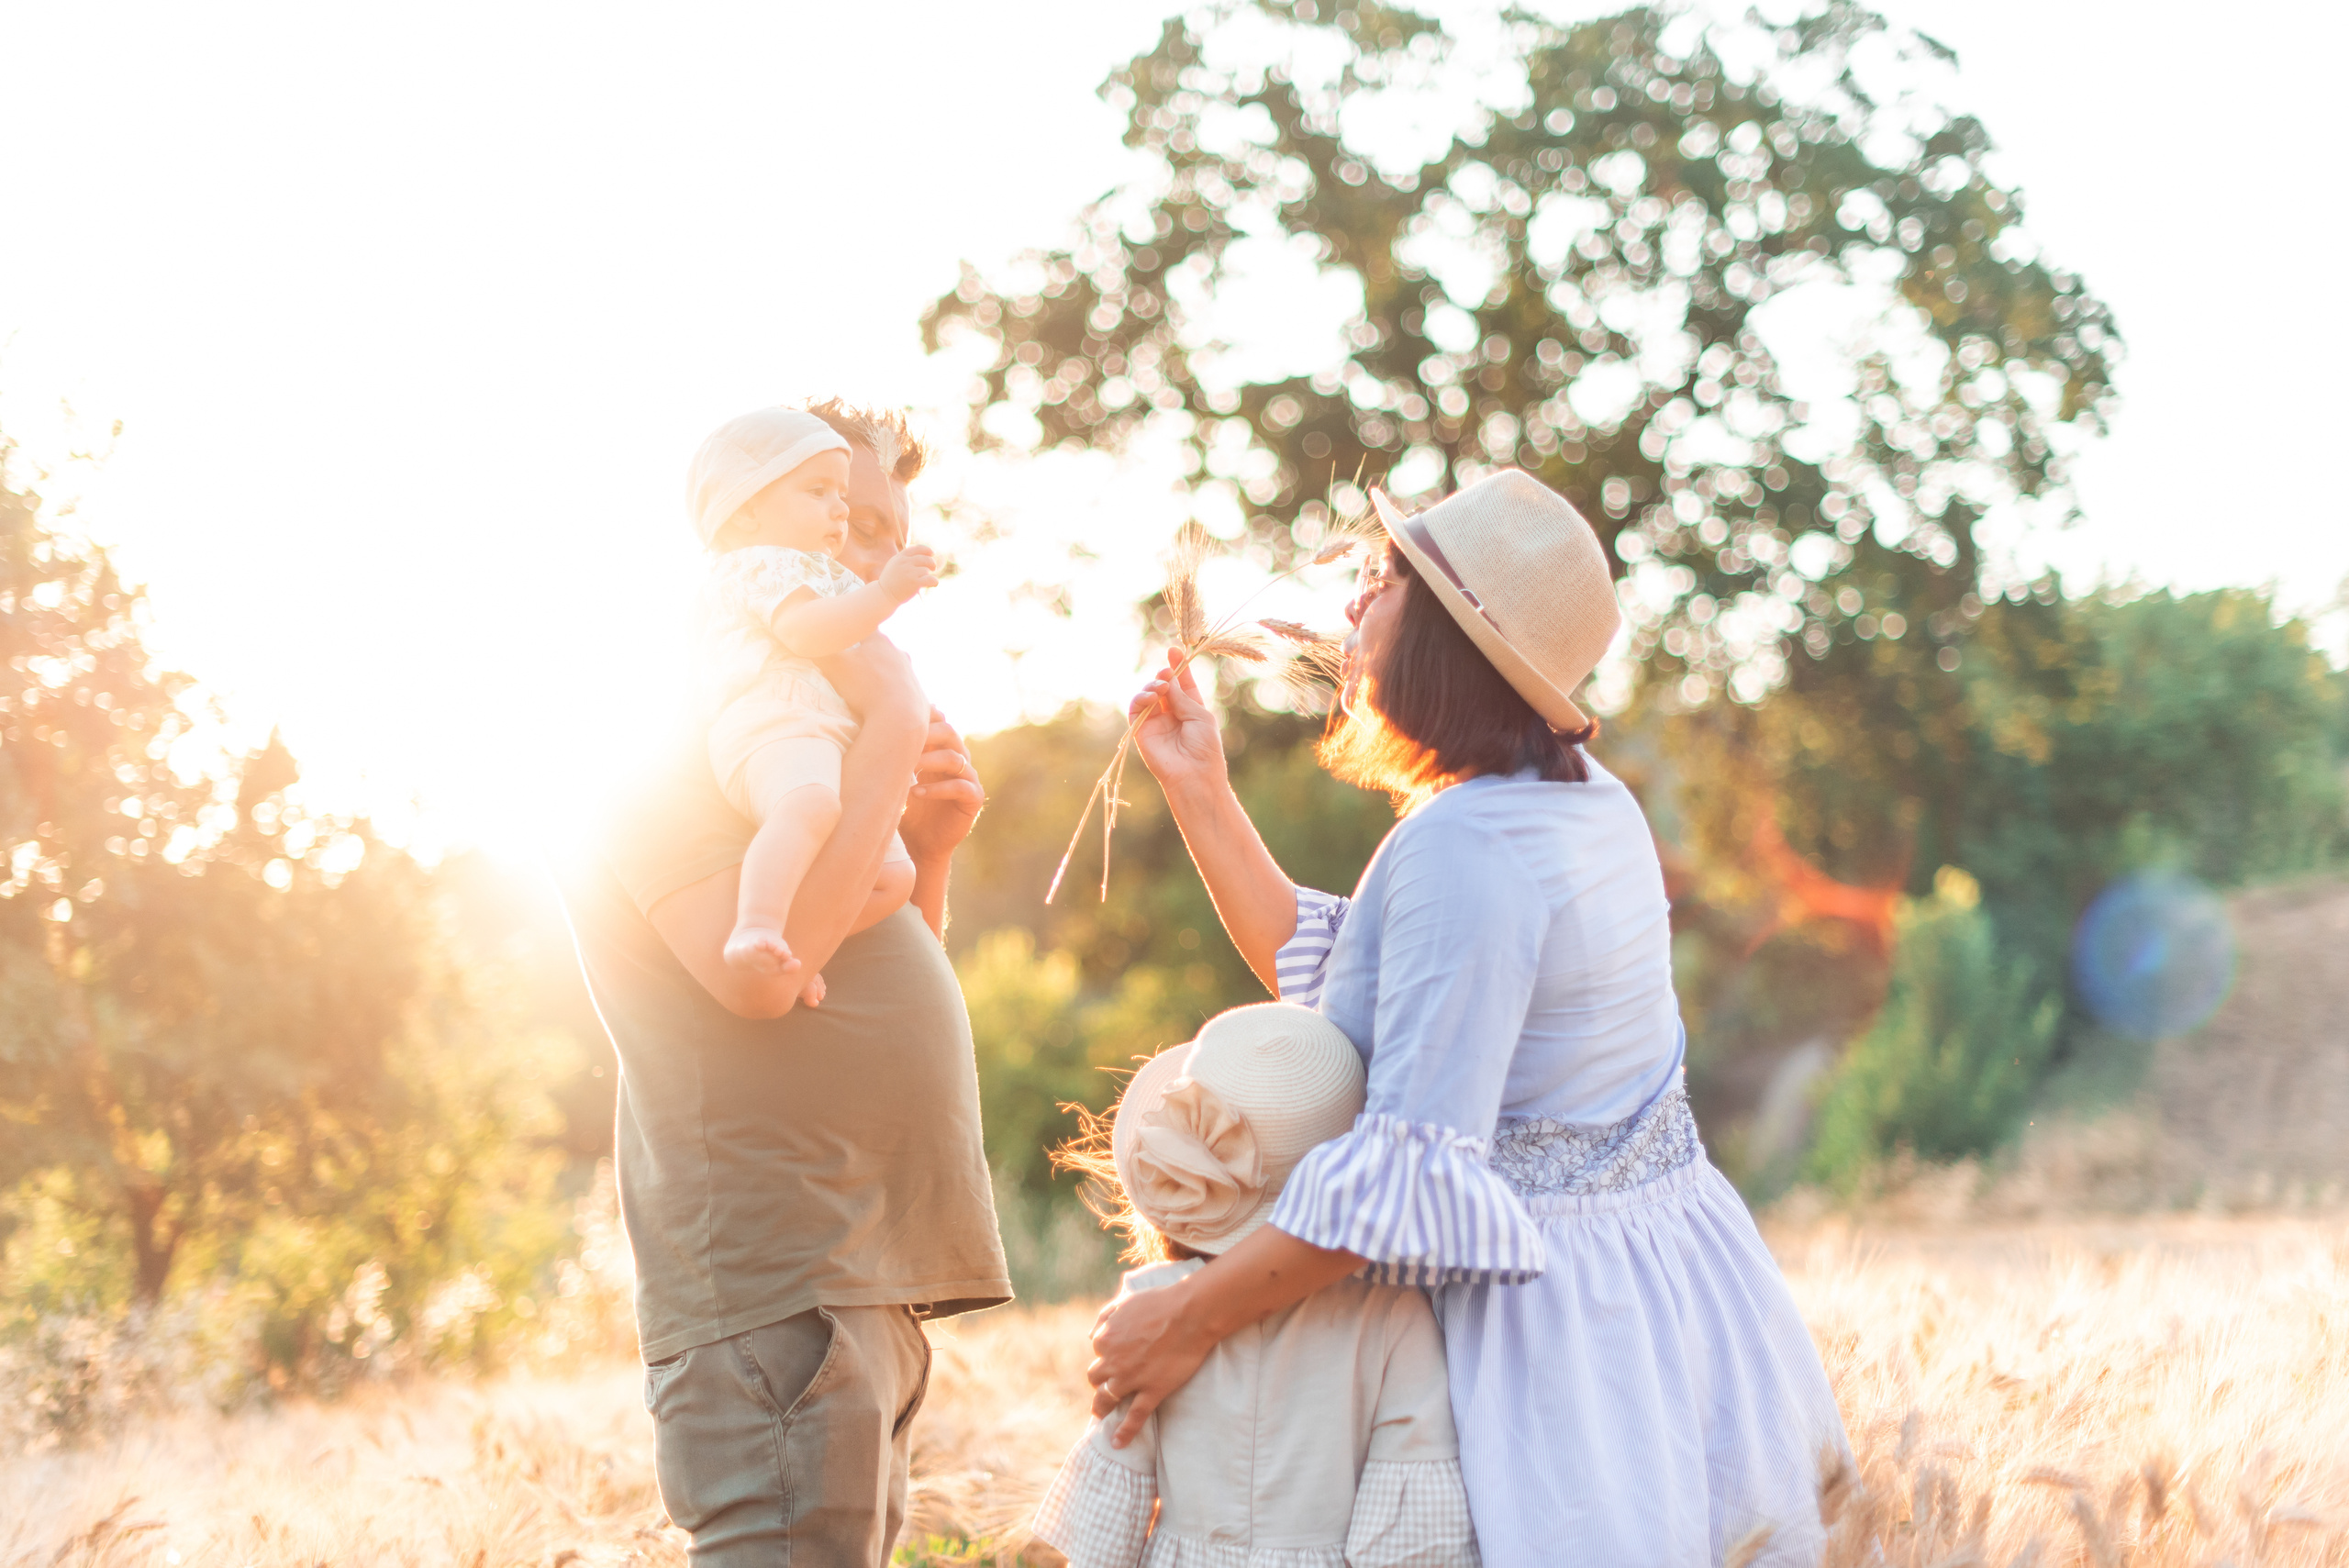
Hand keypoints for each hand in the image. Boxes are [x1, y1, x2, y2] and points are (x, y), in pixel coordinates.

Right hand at [818, 634, 926, 738]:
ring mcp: (911, 675)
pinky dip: (892, 693)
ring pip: (894, 668)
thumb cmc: (865, 687)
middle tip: (853, 660)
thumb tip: (798, 638)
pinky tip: (884, 701)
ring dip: (881, 673)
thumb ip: (818, 650)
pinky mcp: (918, 695)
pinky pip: (902, 690)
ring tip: (868, 683)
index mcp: (880, 642)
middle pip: (880, 648)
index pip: (864, 627)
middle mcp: (899, 654)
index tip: (844, 631)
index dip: (852, 628)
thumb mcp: (835, 665)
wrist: (900, 719)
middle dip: (867, 652)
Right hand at [877, 545, 939, 603]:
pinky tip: (933, 584)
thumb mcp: (894, 565)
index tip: (932, 553)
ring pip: (926, 570)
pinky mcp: (915, 582)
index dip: (927, 550)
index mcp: (900, 557)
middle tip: (933, 568)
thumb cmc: (891, 581)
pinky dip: (934, 581)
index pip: (917, 548)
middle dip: (931, 563)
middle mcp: (905, 563)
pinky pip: (931, 579)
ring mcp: (910, 572)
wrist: (885, 595)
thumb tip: (922, 554)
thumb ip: (905, 558)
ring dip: (928, 575)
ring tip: (924, 580)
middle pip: (925, 558)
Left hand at [900, 709, 984, 862]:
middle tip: (903, 740)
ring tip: (908, 768)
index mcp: (941, 749)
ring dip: (930, 761)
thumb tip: (873, 724)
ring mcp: (968, 779)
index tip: (898, 719)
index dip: (923, 717)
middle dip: (926, 734)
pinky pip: (961, 787)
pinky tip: (917, 794)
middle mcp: (958, 760)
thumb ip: (895, 753)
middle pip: (950, 733)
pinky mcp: (973, 800)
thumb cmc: (905, 807)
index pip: (938, 722)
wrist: (920, 845)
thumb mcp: (898, 777)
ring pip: (956, 759)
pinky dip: (938, 789)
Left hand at [1086, 1277, 1212, 1446]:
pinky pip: (1134, 1417)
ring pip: (1107, 1399)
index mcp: (1105, 1338)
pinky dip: (1124, 1432)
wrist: (1190, 1313)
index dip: (1107, 1354)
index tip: (1115, 1357)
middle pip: (1096, 1377)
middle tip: (1107, 1384)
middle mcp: (1113, 1361)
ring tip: (1101, 1414)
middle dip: (1100, 1381)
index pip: (1098, 1352)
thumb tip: (1091, 1335)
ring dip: (1102, 1407)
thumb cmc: (1160, 1302)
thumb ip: (1105, 1317)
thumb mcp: (1125, 1301)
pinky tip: (1117, 1443)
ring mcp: (1132, 1379)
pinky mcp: (1152, 1392)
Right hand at [1128, 651, 1227, 799]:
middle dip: (1164, 676)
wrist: (1195, 775)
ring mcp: (1156, 723)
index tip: (1174, 650)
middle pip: (1163, 686)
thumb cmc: (1204, 747)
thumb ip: (1181, 696)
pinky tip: (1152, 697)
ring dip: (1152, 686)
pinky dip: (1140, 699)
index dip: (1178, 667)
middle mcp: (1172, 714)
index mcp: (1190, 710)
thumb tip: (1167, 679)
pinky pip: (1135, 709)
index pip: (1182, 684)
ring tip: (1161, 688)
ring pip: (1147, 695)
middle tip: (1167, 674)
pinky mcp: (1141, 732)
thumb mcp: (1199, 715)